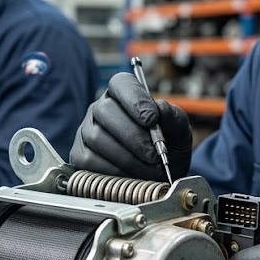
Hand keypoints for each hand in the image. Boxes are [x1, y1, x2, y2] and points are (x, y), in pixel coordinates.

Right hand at [70, 72, 192, 180]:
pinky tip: (132, 176)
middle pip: (105, 111)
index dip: (135, 99)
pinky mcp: (80, 155)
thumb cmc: (168, 148)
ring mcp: (86, 131)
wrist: (159, 176)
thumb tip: (160, 108)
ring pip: (97, 138)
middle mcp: (100, 109)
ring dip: (128, 158)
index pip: (121, 84)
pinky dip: (115, 171)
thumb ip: (173, 118)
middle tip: (155, 155)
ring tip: (149, 169)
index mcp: (124, 95)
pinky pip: (90, 161)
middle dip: (134, 136)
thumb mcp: (178, 131)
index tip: (153, 120)